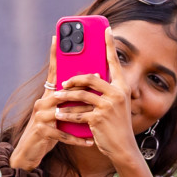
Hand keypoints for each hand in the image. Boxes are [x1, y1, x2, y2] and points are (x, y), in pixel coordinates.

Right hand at [9, 37, 93, 169]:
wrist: (28, 152)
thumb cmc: (47, 132)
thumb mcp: (58, 114)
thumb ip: (69, 102)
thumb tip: (88, 89)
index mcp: (48, 97)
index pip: (52, 72)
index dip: (54, 55)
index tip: (57, 37)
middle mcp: (42, 103)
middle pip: (64, 91)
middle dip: (82, 87)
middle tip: (100, 78)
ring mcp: (40, 117)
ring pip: (65, 111)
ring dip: (83, 115)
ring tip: (98, 116)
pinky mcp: (41, 131)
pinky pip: (63, 133)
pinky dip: (77, 138)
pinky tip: (89, 141)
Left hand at [53, 27, 141, 170]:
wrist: (122, 147)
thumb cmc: (114, 124)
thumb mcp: (113, 105)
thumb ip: (104, 91)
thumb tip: (90, 76)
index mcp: (122, 87)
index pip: (115, 62)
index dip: (110, 45)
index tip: (106, 29)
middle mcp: (117, 93)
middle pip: (90, 78)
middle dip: (73, 79)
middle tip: (62, 83)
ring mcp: (108, 105)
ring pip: (80, 95)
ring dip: (65, 98)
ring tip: (55, 100)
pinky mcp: (99, 118)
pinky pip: (77, 113)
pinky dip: (66, 115)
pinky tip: (59, 116)